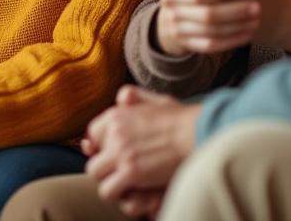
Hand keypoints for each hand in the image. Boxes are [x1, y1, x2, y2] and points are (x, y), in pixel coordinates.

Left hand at [84, 86, 199, 211]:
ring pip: (95, 173)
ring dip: (108, 180)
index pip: (93, 133)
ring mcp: (121, 153)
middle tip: (121, 170)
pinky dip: (118, 194)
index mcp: (117, 115)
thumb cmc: (182, 118)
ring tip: (124, 182)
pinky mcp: (131, 172)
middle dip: (105, 165)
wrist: (197, 132)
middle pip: (92, 155)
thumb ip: (135, 96)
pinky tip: (132, 191)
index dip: (102, 145)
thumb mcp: (156, 100)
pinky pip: (107, 190)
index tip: (114, 153)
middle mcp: (114, 133)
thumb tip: (122, 98)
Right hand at [155, 0, 261, 54]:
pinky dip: (231, 39)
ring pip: (208, 25)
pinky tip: (248, 33)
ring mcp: (174, 20)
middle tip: (256, 7)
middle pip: (203, 3)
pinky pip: (209, 43)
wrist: (208, 4)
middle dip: (232, 6)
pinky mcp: (184, 40)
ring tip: (256, 20)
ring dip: (235, 24)